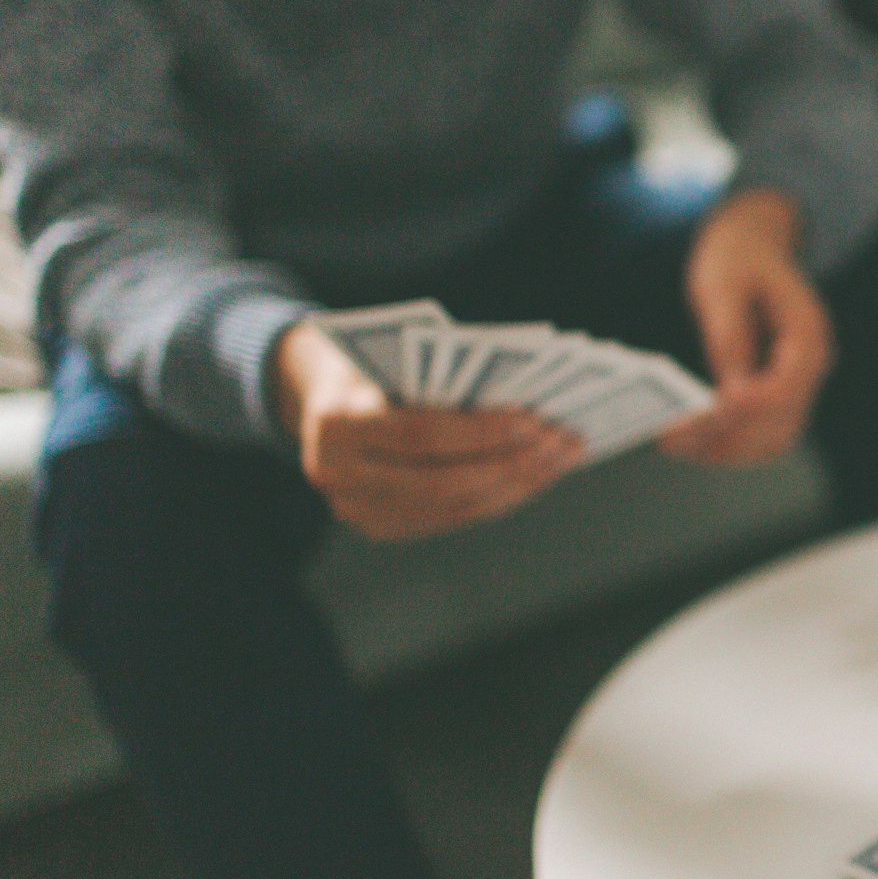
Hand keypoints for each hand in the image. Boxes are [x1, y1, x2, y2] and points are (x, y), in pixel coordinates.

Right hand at [274, 322, 584, 541]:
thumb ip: (442, 376)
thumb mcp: (393, 352)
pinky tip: (537, 474)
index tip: (533, 419)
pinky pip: (451, 517)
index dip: (480, 431)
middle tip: (562, 441)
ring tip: (561, 456)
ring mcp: (355, 509)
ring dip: (517, 483)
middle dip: (510, 464)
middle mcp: (336, 474)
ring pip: (453, 507)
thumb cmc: (371, 359)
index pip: (419, 434)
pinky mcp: (381, 526)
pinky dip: (500, 496)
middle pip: (441, 482)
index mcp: (335, 422)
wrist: (315, 393)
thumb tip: (528, 403)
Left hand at [661, 188, 834, 465]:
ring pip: (771, 441)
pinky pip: (758, 436)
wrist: (753, 245)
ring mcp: (796, 387)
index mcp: (809, 334)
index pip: (788, 386)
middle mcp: (809, 368)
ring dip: (725, 449)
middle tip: (675, 436)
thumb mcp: (723, 284)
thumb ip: (729, 336)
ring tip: (675, 441)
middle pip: (780, 424)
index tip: (713, 410)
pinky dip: (726, 444)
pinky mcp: (776, 397)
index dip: (752, 405)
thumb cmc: (737, 258)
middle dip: (728, 435)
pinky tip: (689, 438)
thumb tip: (729, 393)